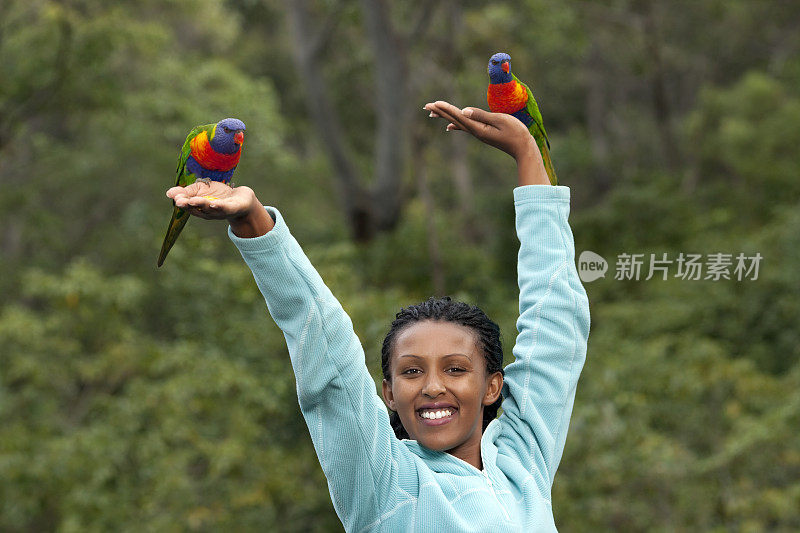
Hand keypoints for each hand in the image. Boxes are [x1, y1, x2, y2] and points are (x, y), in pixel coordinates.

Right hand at [166, 181, 273, 236]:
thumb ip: (186, 192)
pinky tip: (214, 203)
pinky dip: (219, 207)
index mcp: (199, 208)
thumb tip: (169, 193)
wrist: (242, 198)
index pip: (188, 205)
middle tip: (180, 201)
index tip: (174, 197)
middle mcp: (209, 212)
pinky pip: (225, 208)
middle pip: (197, 209)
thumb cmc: (219, 195)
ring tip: (194, 201)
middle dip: (189, 205)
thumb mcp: (201, 190)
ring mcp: (221, 211)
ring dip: (202, 205)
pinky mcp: (233, 208)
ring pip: (210, 209)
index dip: (181, 201)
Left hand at [423, 100, 548, 185]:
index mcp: (478, 128)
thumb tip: (464, 111)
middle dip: (440, 112)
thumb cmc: (516, 132)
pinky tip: (449, 127)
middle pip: (454, 119)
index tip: (434, 103)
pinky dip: (456, 124)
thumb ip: (482, 115)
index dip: (446, 108)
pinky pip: (466, 127)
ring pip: (458, 122)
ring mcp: (478, 133)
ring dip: (445, 116)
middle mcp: (475, 131)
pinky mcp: (483, 133)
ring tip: (432, 112)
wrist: (523, 148)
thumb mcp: (500, 121)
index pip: (459, 116)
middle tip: (426, 106)